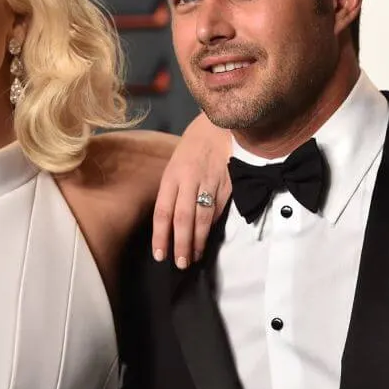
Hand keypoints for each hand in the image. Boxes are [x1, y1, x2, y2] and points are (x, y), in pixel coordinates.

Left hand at [152, 112, 231, 267]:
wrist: (219, 125)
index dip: (161, 236)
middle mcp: (189, 179)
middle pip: (183, 218)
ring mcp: (210, 181)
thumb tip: (171, 225)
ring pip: (203, 217)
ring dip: (198, 240)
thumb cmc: (192, 150)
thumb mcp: (175, 166)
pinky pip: (219, 209)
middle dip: (181, 244)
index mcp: (172, 175)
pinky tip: (208, 237)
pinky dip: (213, 225)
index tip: (160, 255)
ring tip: (194, 256)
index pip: (163, 211)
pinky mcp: (228, 183)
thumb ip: (173, 193)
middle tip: (180, 263)